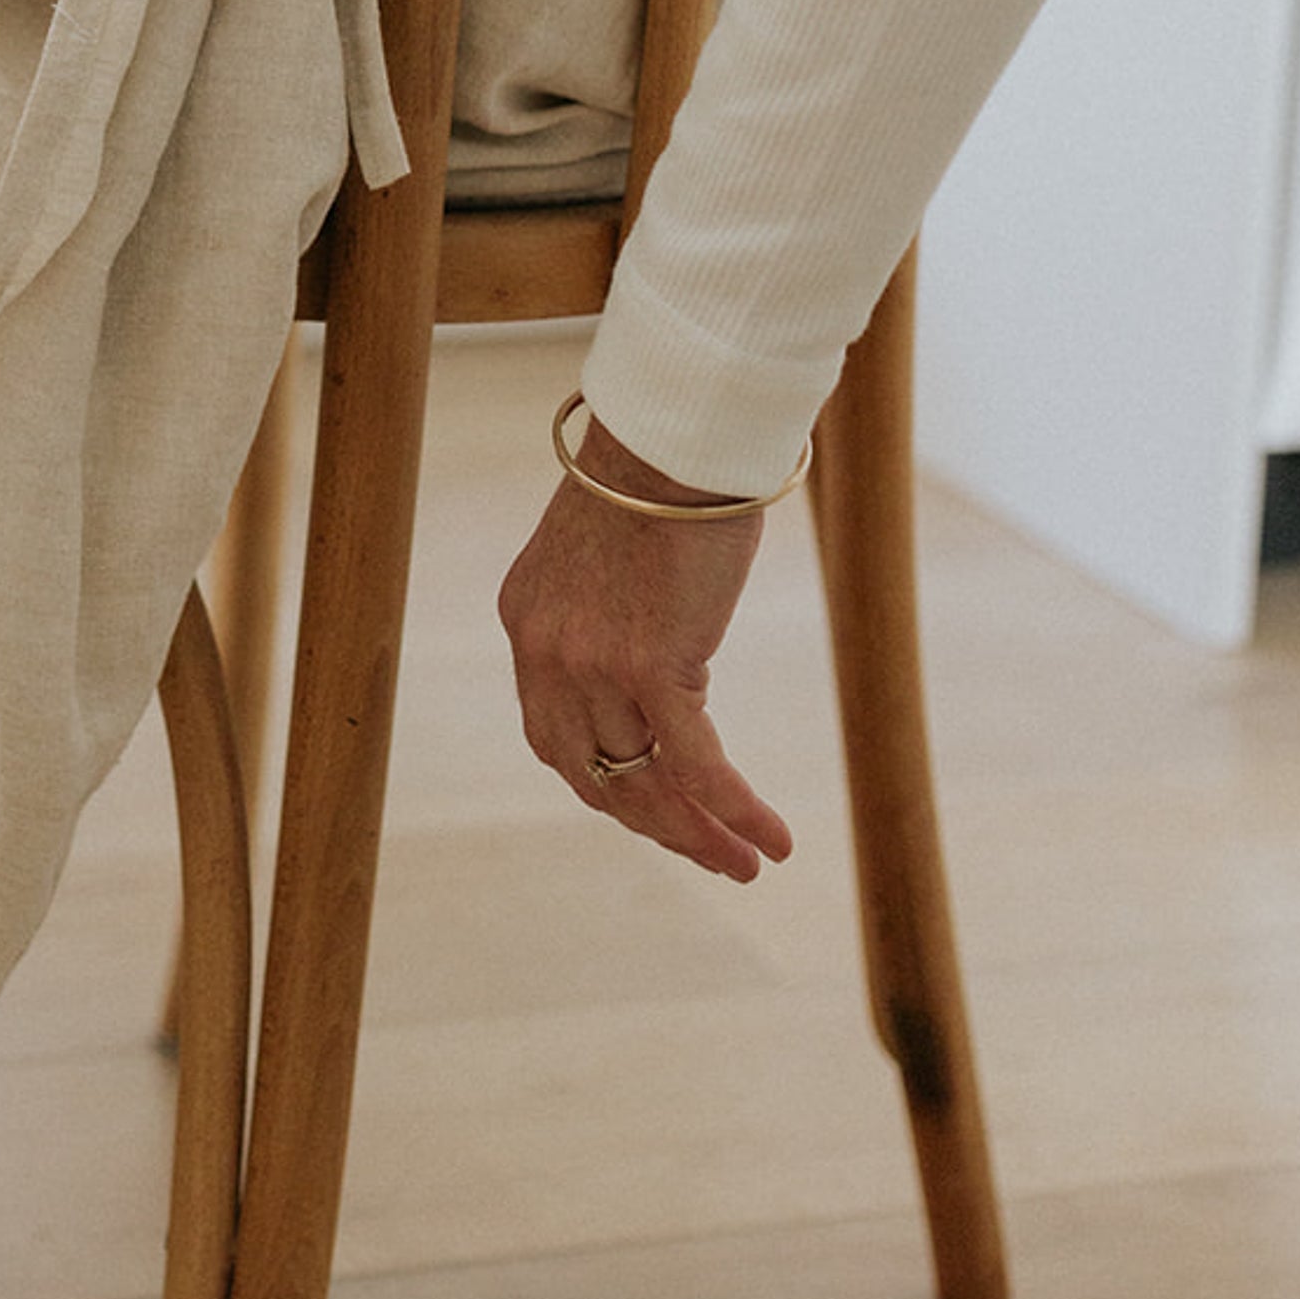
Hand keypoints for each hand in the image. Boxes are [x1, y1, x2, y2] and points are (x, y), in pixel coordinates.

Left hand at [496, 405, 793, 883]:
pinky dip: (733, 810)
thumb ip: (611, 612)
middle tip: (710, 858)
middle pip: (594, 774)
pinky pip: (693, 764)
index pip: (556, 735)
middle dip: (654, 826)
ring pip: (644, 781)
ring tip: (746, 864)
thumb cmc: (659, 479)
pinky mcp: (650, 663)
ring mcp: (593, 663)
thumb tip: (658, 657)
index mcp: (529, 624)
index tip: (653, 808)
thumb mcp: (608, 555)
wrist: (673, 434)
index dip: (606, 783)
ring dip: (698, 834)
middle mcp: (547, 651)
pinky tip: (770, 838)